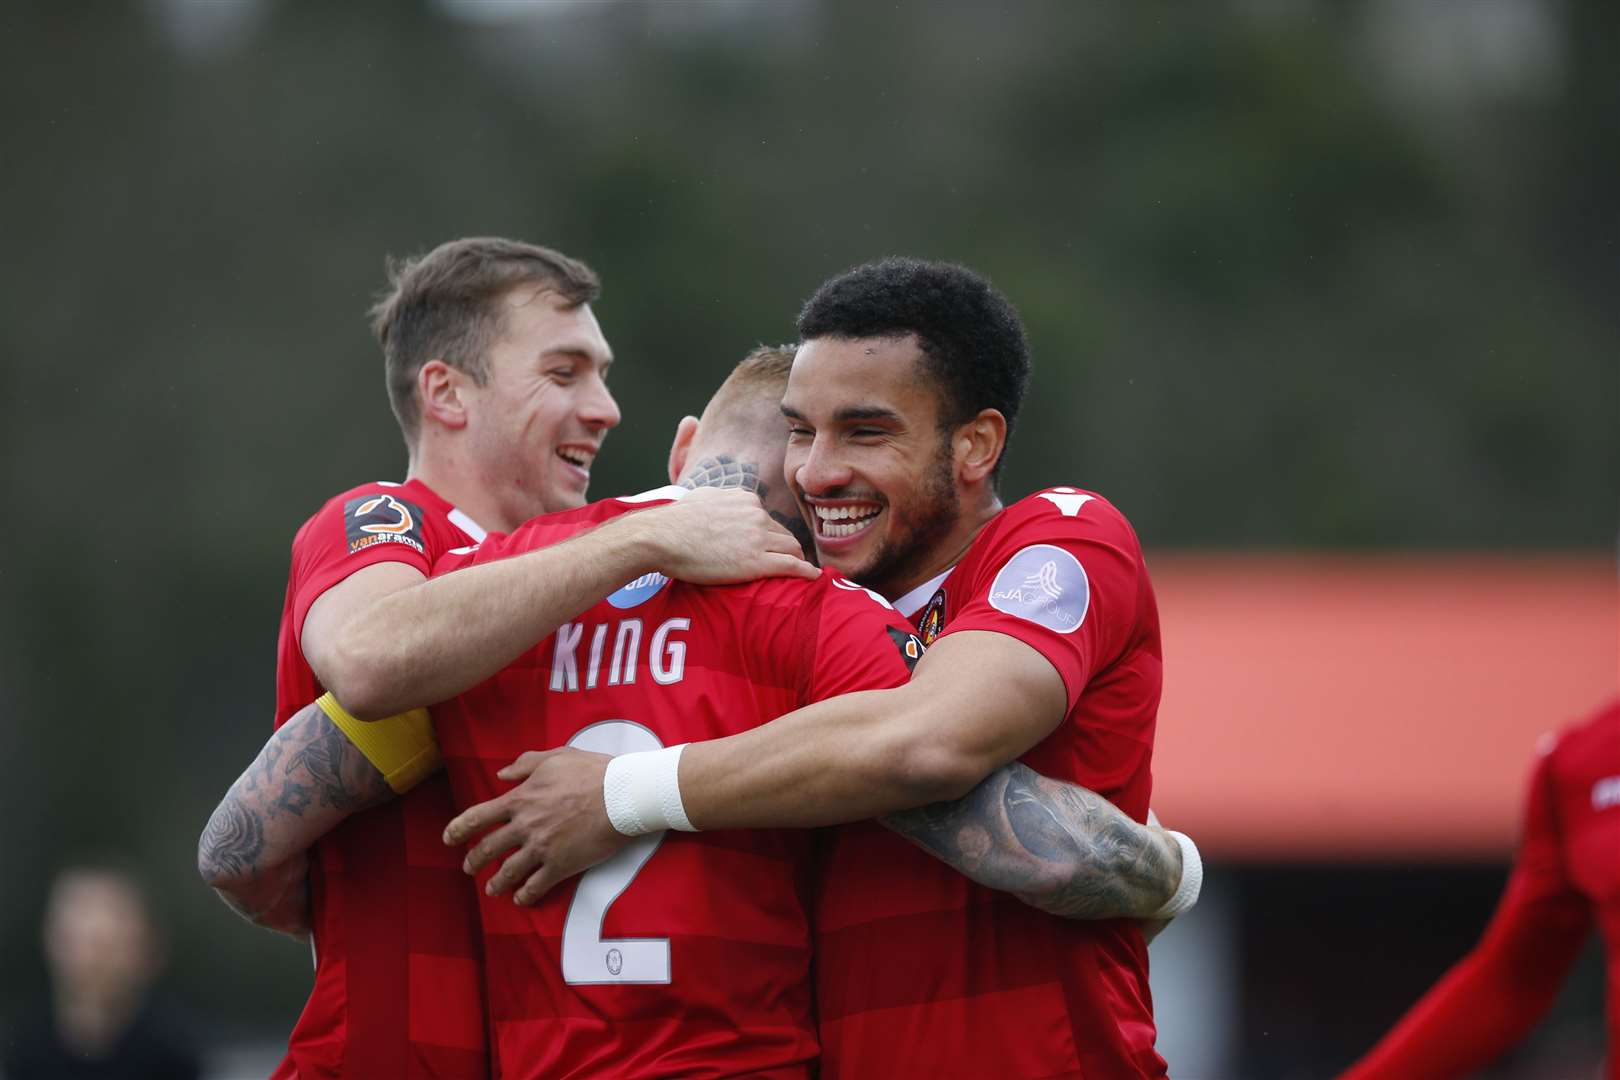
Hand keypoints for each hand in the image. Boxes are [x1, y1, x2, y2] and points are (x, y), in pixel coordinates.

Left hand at [443, 747, 630, 905]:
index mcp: (520, 799)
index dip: (458, 829)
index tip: (449, 838)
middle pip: (488, 849)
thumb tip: (501, 774)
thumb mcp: (556, 757)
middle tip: (469, 867)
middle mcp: (525, 826)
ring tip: (491, 890)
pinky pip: (536, 886)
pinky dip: (525, 895)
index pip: (477, 817)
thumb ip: (525, 764)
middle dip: (473, 860)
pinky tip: (521, 899)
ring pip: (508, 872)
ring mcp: (541, 848)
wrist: (622, 795)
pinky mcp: (561, 865)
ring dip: (496, 883)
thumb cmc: (593, 772)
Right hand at [636, 487, 816, 583]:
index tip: (770, 546)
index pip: (767, 519)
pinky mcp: (756, 562)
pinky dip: (806, 572)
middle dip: (788, 548)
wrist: (663, 537)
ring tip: (801, 572)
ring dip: (797, 560)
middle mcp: (756, 515)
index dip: (770, 535)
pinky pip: (791, 566)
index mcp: (745, 500)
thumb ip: (718, 498)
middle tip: (789, 562)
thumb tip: (717, 500)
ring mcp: (758, 538)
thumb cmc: (674, 521)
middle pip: (784, 534)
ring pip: (791, 549)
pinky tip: (813, 578)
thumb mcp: (702, 497)